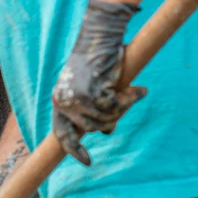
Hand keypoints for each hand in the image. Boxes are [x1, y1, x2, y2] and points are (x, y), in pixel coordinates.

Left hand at [51, 0, 146, 165]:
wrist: (101, 35)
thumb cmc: (97, 60)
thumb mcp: (89, 87)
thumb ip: (92, 109)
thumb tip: (106, 132)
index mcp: (58, 101)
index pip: (62, 134)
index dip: (74, 150)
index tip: (88, 162)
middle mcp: (63, 101)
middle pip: (91, 128)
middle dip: (110, 121)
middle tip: (122, 110)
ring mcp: (77, 97)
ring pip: (105, 119)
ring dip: (122, 109)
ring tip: (132, 95)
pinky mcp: (93, 90)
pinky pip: (116, 106)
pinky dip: (130, 99)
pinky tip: (139, 91)